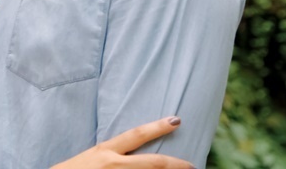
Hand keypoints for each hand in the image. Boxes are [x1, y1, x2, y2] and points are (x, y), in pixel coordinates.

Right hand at [50, 117, 194, 168]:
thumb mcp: (92, 157)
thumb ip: (112, 154)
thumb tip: (132, 152)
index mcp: (106, 151)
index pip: (136, 135)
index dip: (158, 127)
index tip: (177, 120)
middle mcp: (112, 165)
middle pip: (152, 164)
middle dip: (175, 164)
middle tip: (193, 165)